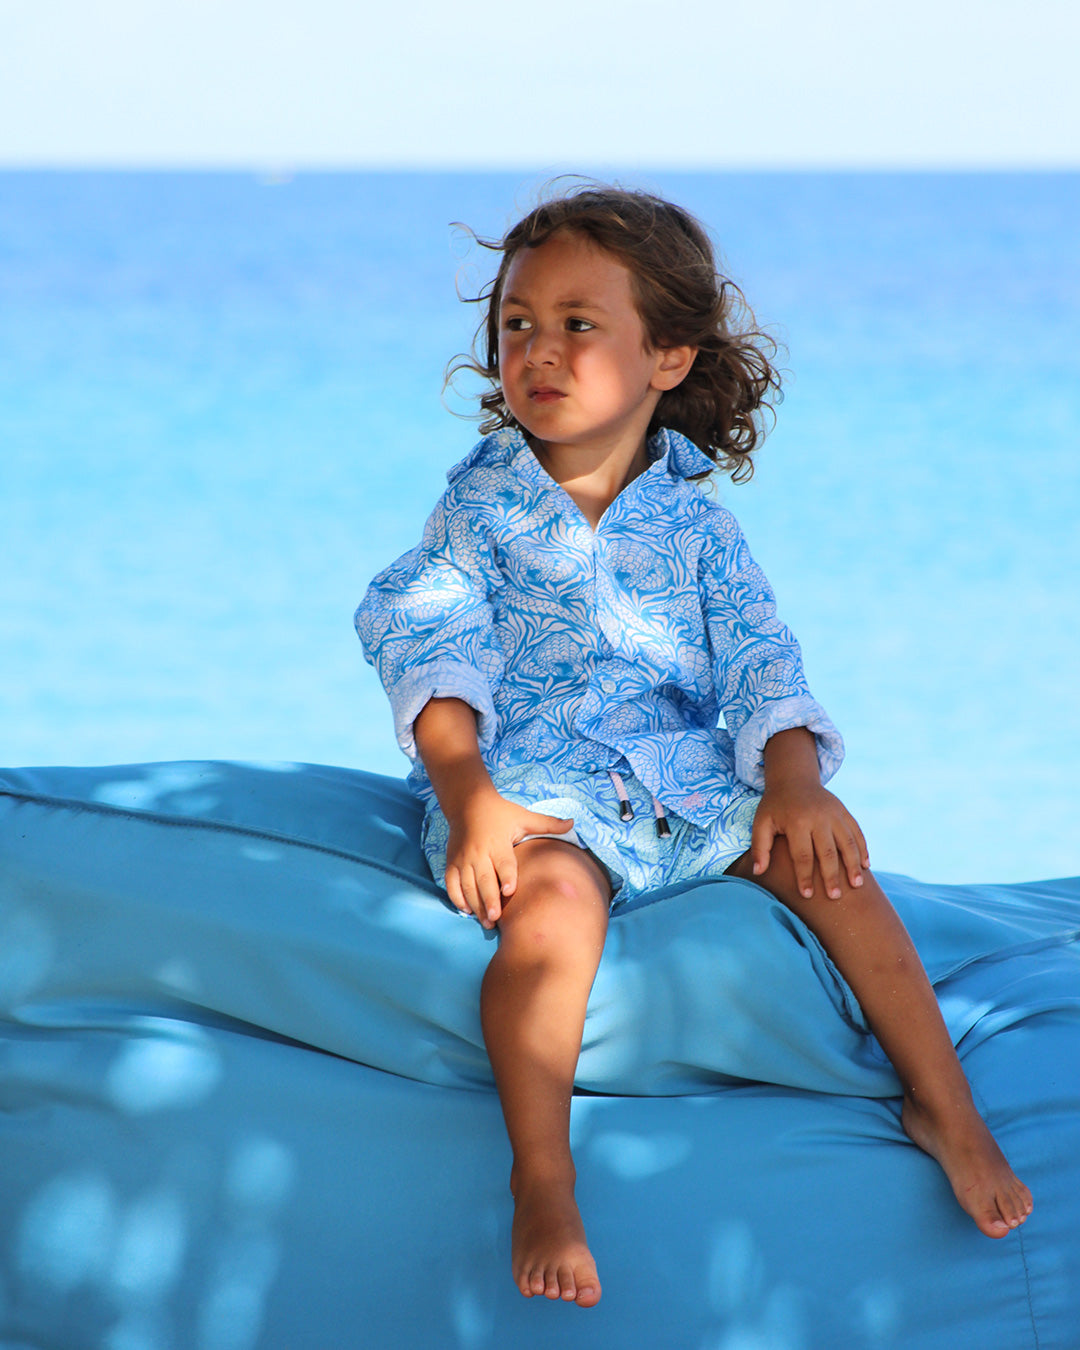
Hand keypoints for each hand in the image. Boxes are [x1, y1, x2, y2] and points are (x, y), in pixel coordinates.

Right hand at [445, 788, 573, 927]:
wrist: (468, 803)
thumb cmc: (501, 812)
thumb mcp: (524, 816)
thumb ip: (548, 823)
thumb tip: (573, 823)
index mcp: (498, 842)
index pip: (503, 862)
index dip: (506, 876)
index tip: (510, 890)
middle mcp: (479, 852)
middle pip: (484, 879)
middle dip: (489, 900)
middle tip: (496, 919)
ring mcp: (463, 859)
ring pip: (467, 886)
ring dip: (476, 905)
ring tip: (486, 922)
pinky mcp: (451, 862)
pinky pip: (451, 884)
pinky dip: (457, 898)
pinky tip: (468, 910)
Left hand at [751, 782, 869, 900]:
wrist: (793, 779)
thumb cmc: (774, 806)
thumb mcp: (761, 823)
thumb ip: (760, 847)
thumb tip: (757, 872)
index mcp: (797, 821)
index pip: (802, 855)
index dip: (805, 876)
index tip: (807, 895)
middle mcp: (818, 817)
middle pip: (828, 852)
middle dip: (832, 876)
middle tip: (834, 897)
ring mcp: (834, 813)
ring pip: (848, 842)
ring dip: (853, 864)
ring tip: (856, 885)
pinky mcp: (844, 811)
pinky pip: (856, 832)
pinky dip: (863, 849)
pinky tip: (866, 866)